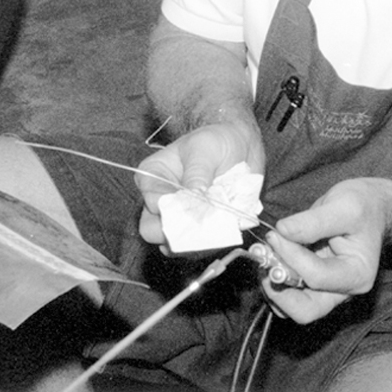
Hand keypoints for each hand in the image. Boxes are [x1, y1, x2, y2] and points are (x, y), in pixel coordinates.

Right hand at [136, 122, 263, 252]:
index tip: (197, 204)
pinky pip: (196, 250)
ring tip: (219, 225)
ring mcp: (177, 218)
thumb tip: (193, 202)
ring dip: (197, 242)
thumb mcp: (205, 149)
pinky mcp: (196, 231)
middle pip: (151, 231)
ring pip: (173, 246)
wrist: (240, 146)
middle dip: (177, 233)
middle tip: (204, 224)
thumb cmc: (216, 141)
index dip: (172, 209)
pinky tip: (225, 229)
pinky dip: (211, 245)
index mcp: (152, 176)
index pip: (152, 202)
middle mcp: (159, 200)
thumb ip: (197, 174)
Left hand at [261, 179, 391, 323]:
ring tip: (264, 253)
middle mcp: (342, 291)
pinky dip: (272, 279)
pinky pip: (286, 294)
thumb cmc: (363, 207)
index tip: (275, 233)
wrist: (370, 208)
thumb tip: (282, 231)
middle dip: (277, 286)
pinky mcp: (311, 285)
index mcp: (357, 275)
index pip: (315, 276)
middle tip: (263, 257)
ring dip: (271, 283)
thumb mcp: (344, 206)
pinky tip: (270, 255)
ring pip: (290, 307)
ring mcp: (325, 291)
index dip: (289, 255)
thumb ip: (313, 221)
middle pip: (304, 310)